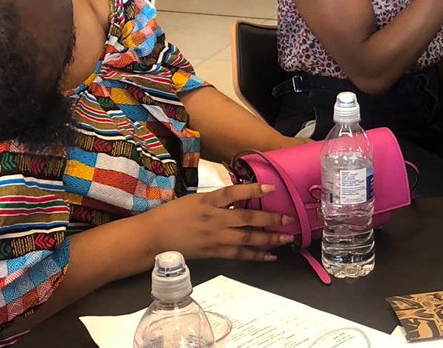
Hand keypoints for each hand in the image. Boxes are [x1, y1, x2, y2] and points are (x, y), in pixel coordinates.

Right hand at [146, 183, 294, 261]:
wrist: (153, 237)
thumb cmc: (172, 214)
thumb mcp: (195, 199)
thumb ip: (218, 199)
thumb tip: (239, 194)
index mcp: (208, 202)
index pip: (234, 193)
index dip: (253, 190)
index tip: (272, 188)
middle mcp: (214, 219)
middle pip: (247, 218)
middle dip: (271, 219)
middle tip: (289, 218)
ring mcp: (215, 237)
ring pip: (247, 239)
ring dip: (269, 239)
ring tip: (286, 238)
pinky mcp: (214, 252)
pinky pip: (239, 255)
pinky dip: (256, 255)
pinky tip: (270, 255)